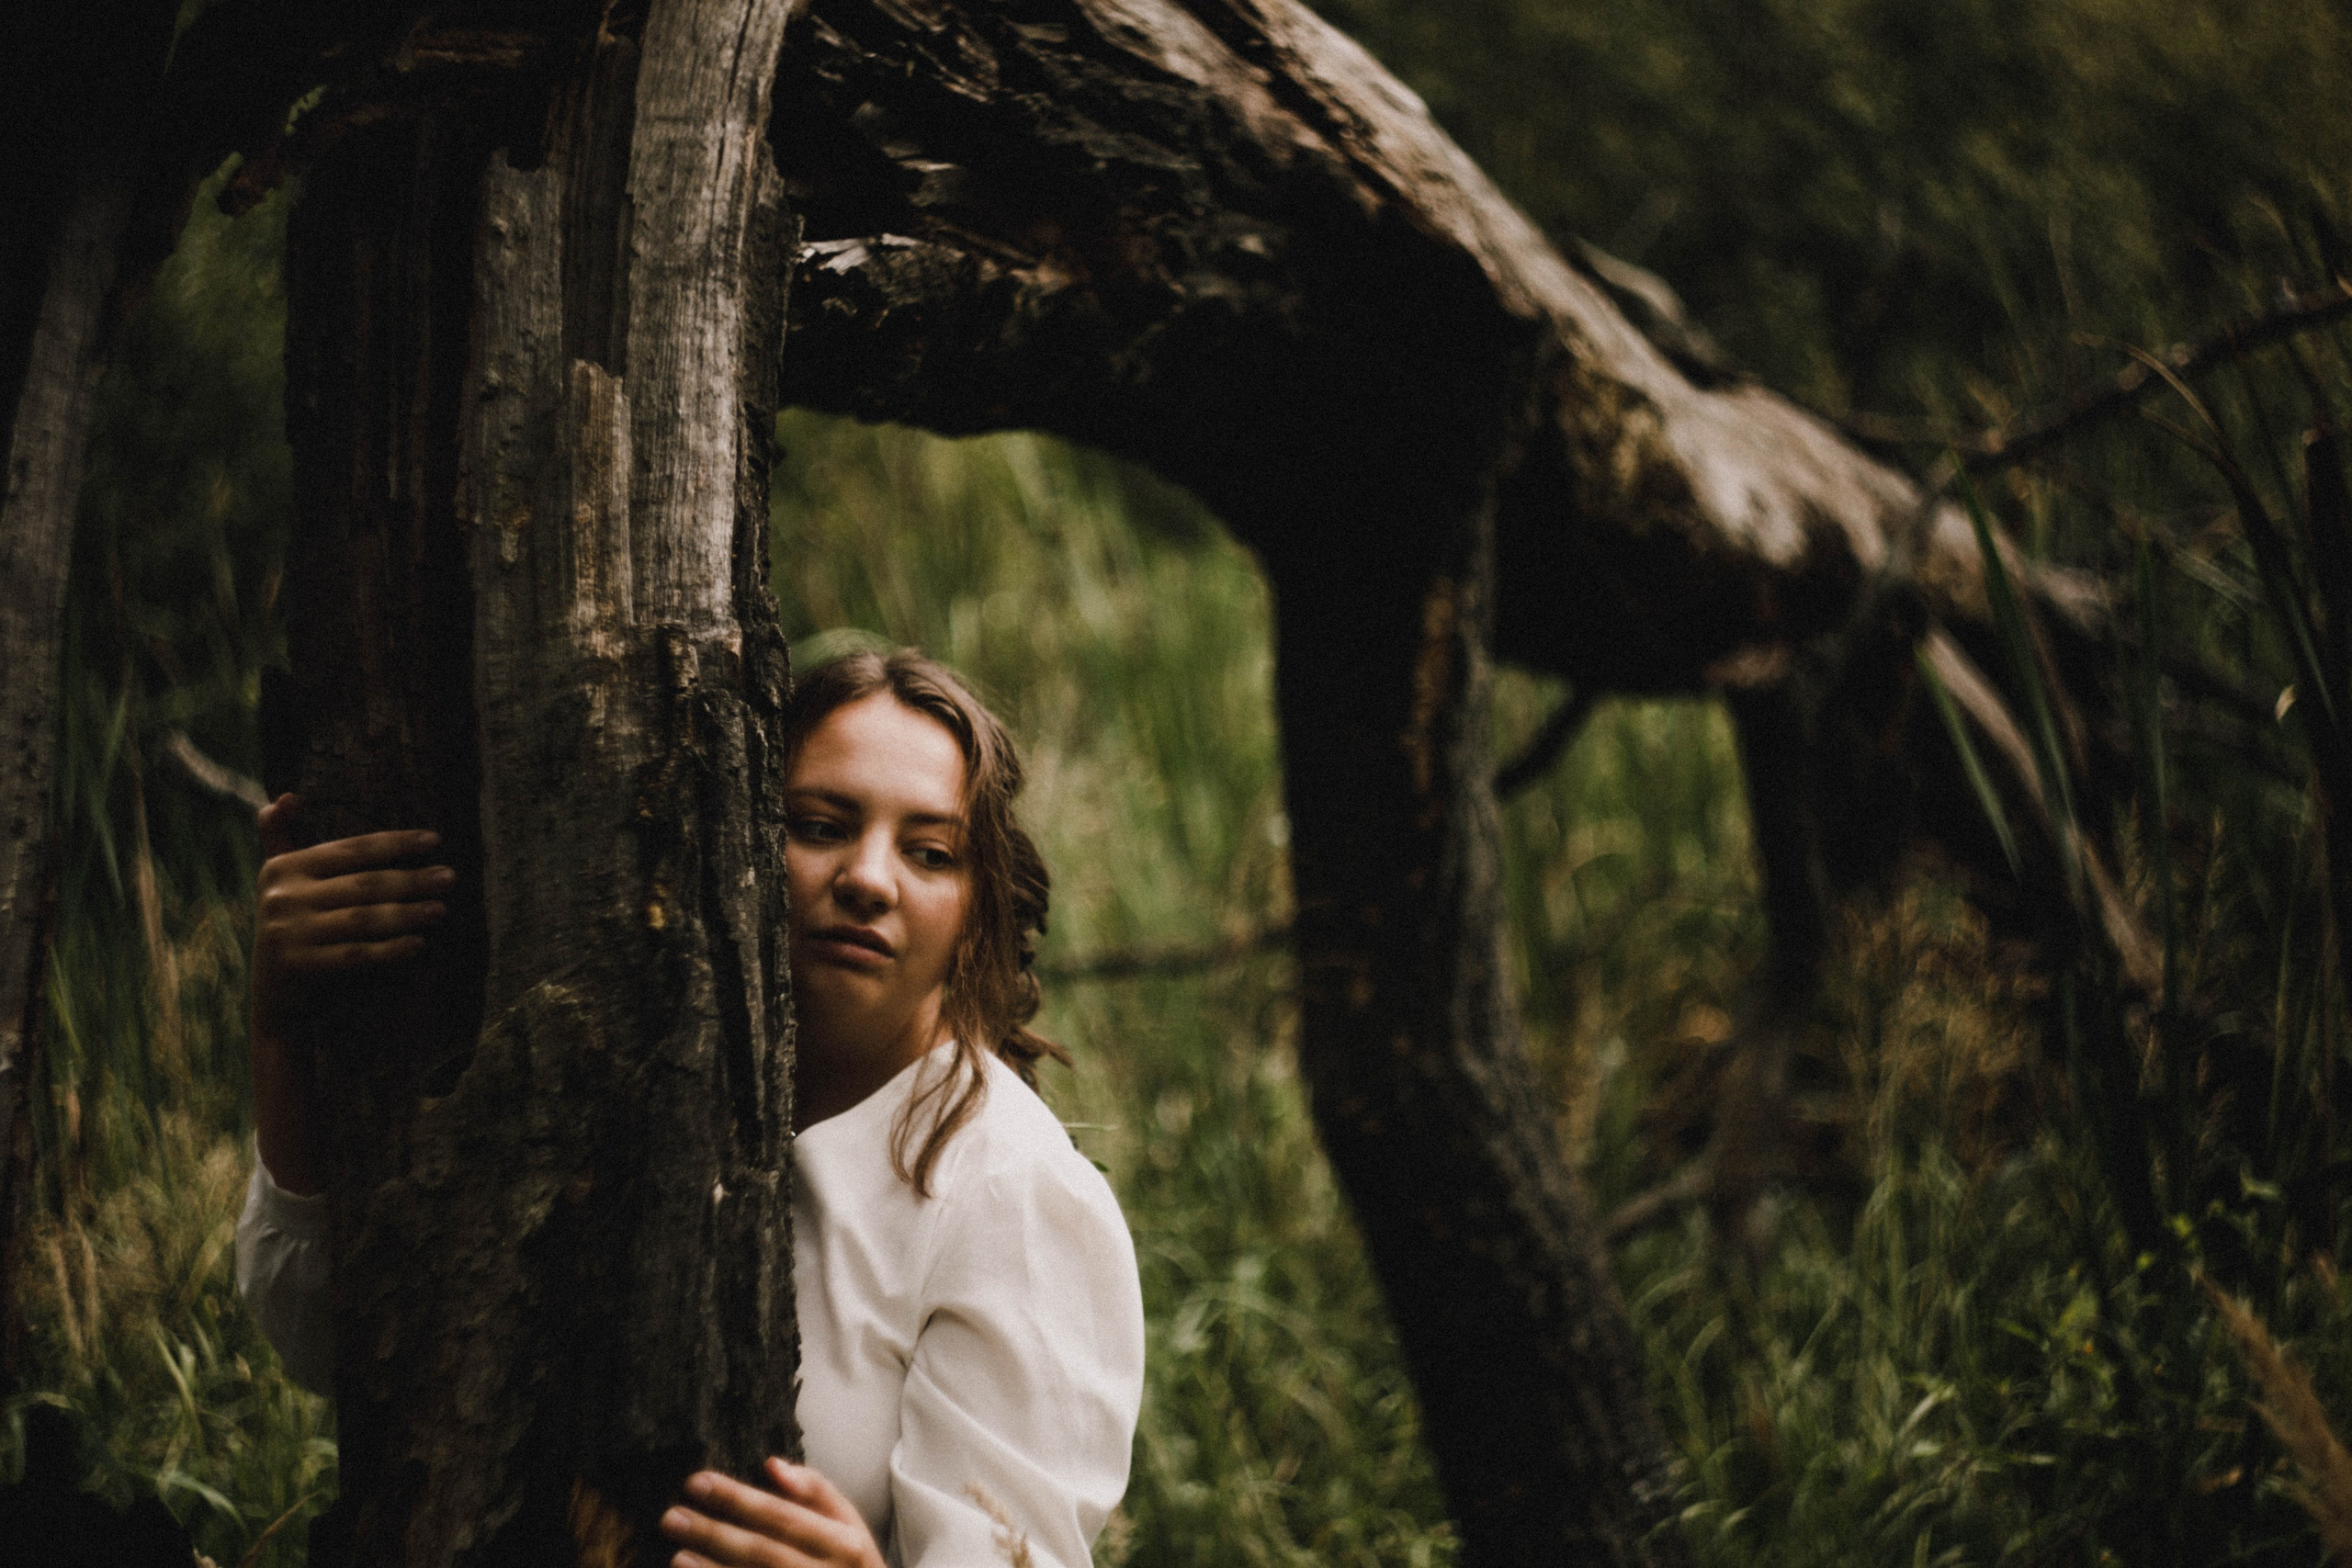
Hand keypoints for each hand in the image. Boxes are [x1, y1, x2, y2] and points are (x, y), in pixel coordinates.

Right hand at [248, 793, 451, 1193]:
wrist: (273, 999)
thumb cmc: (294, 930)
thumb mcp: (281, 883)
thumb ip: (281, 838)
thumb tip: (286, 795)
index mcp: (282, 869)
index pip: (350, 849)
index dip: (394, 843)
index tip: (435, 840)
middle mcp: (281, 897)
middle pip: (363, 884)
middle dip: (411, 880)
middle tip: (451, 878)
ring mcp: (289, 933)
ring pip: (363, 919)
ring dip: (408, 913)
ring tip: (443, 909)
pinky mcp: (300, 967)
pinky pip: (356, 955)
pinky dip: (390, 949)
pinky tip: (420, 944)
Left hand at [662, 1459, 885, 1567]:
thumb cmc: (850, 1565)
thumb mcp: (850, 1525)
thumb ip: (817, 1492)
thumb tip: (772, 1465)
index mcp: (845, 1544)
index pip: (783, 1516)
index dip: (738, 1498)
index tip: (697, 1481)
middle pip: (763, 1552)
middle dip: (715, 1534)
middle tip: (671, 1517)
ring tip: (677, 1556)